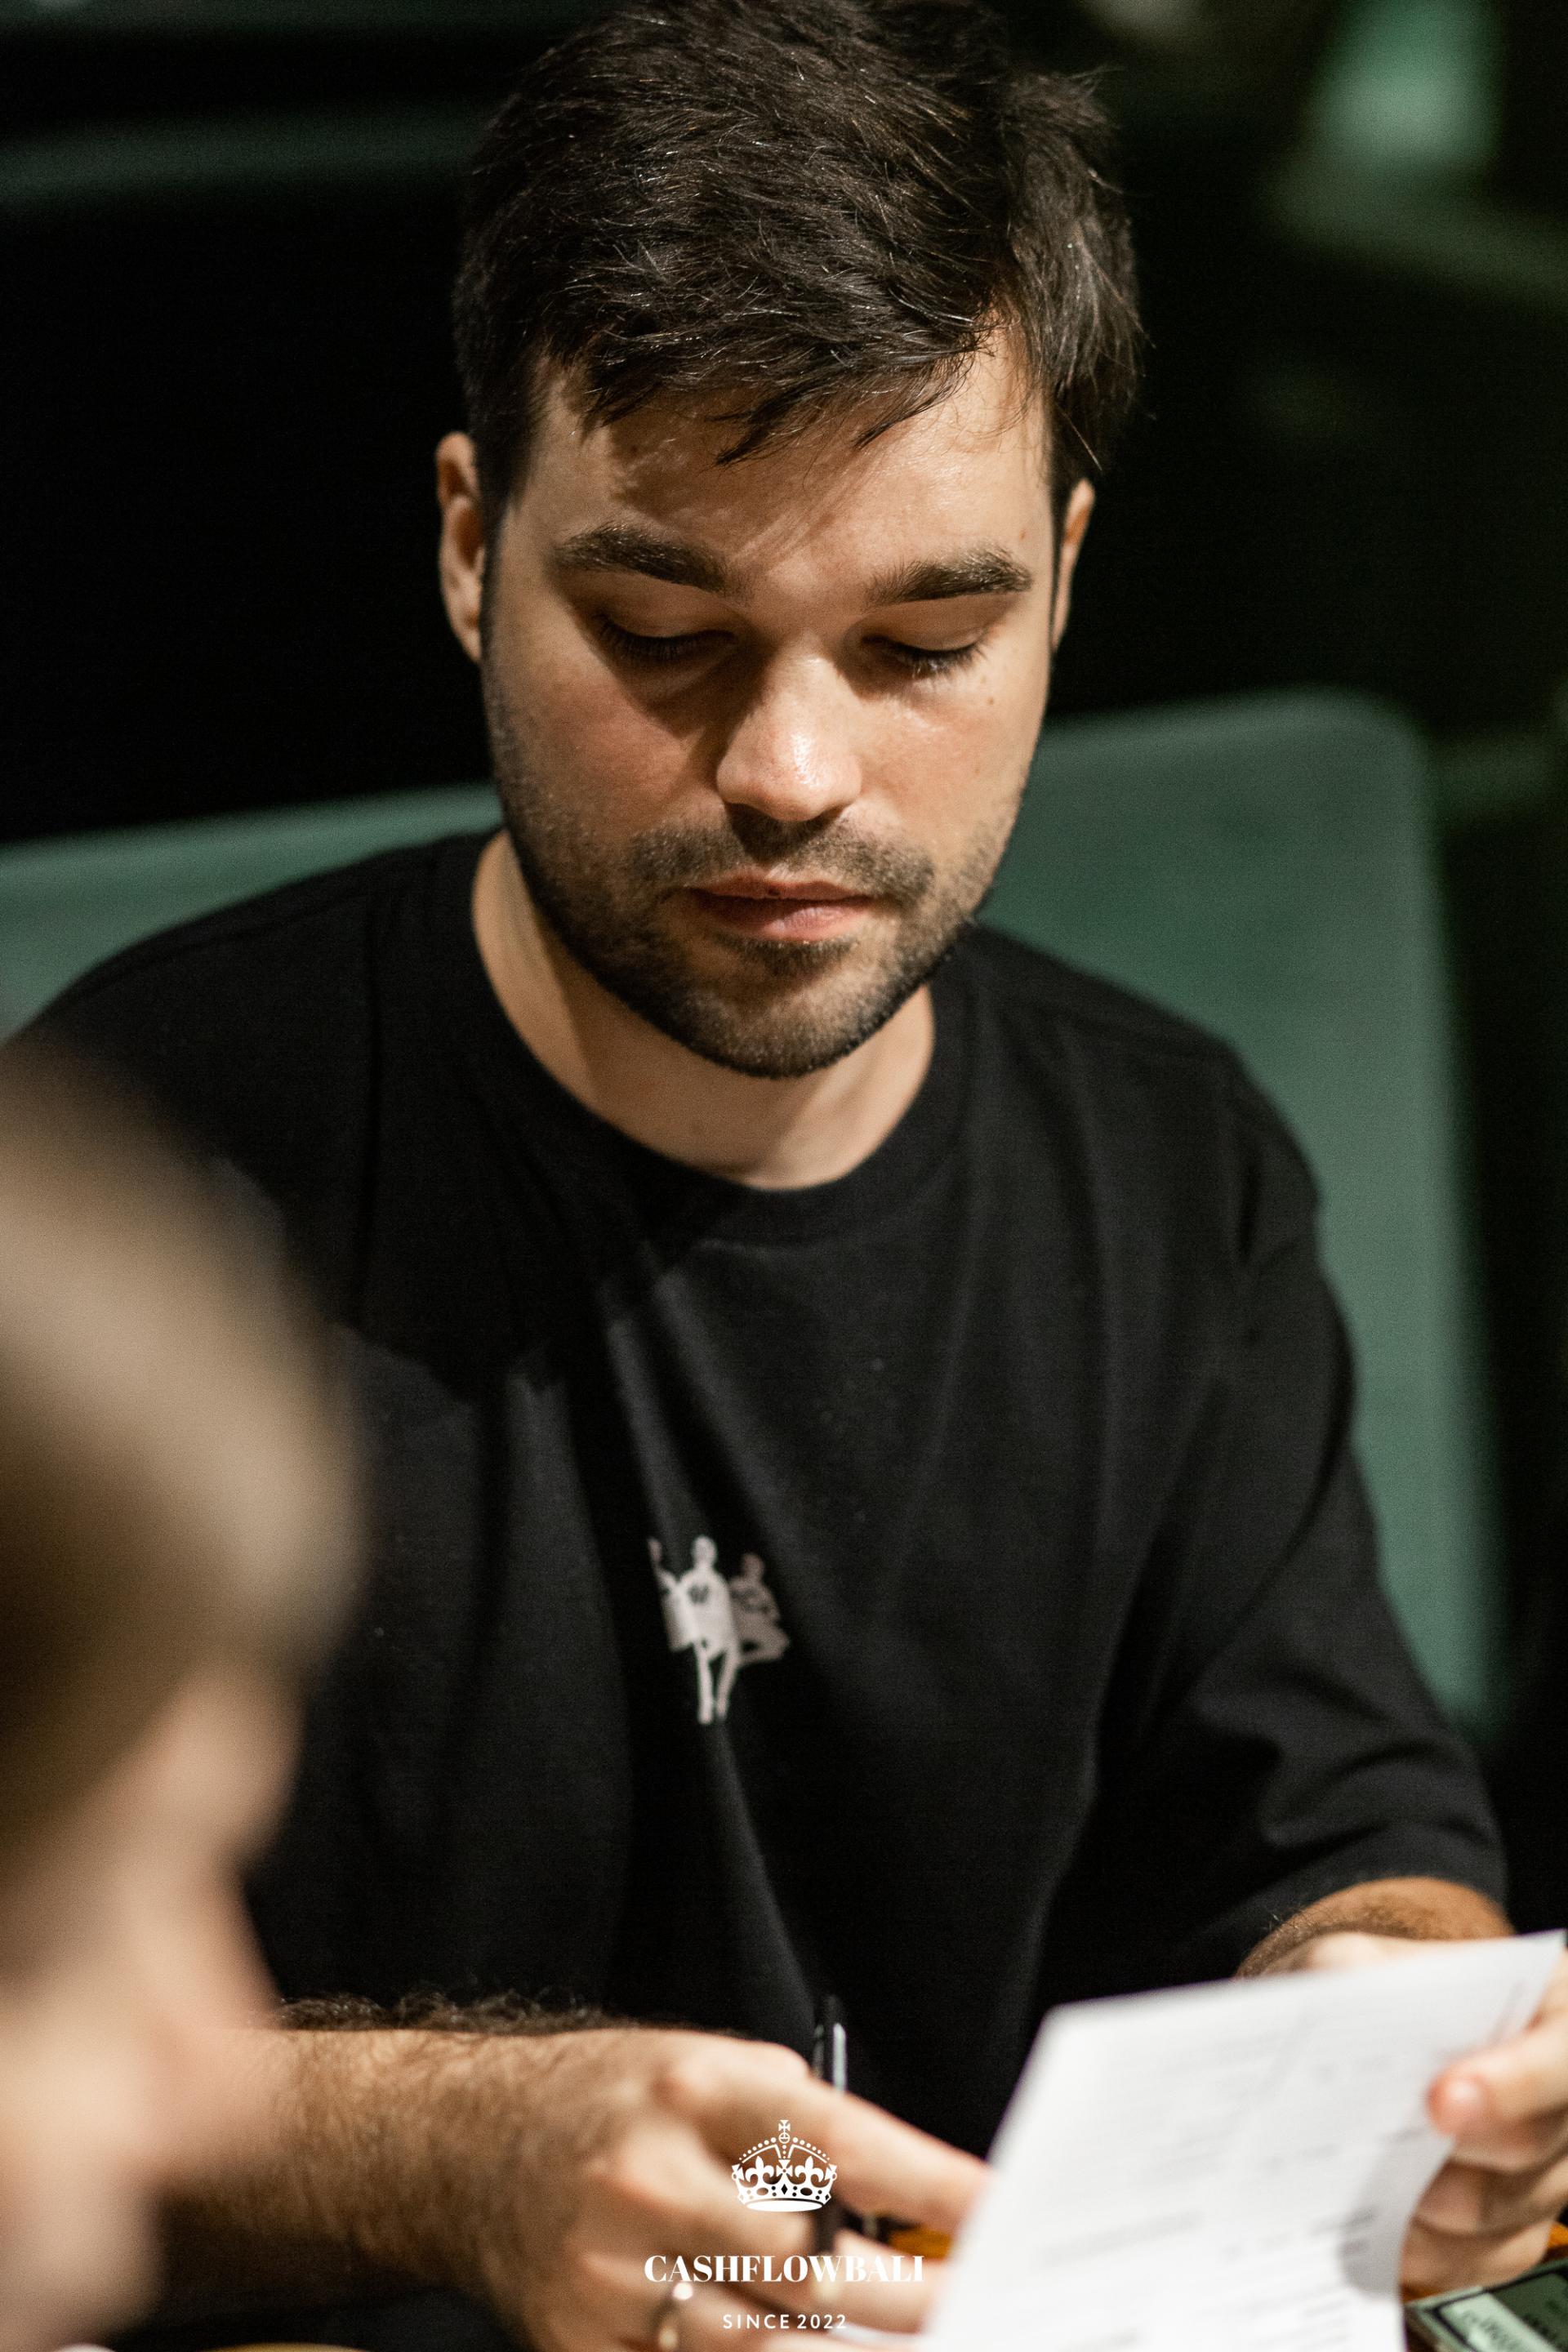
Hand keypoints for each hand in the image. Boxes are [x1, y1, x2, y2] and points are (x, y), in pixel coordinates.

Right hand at [441, 2027, 985, 2351]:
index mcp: (693, 2092)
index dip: (932, 2183)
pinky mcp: (585, 2349)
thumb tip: (915, 2199)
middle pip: (814, 2265)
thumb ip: (802, 2127)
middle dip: (913, 2297)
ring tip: (924, 2341)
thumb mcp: (710, 2069)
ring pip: (766, 2346)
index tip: (999, 2211)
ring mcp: (614, 2278)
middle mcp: (652, 2182)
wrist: (469, 2147)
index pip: (840, 2141)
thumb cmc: (613, 2103)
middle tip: (983, 2304)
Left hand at [1269, 1935, 1567, 2295]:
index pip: (1557, 2059)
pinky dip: (1414, 2244)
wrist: (1372, 2038)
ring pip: (1496, 2212)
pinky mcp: (1508, 2234)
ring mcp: (1543, 2176)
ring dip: (1423, 2197)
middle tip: (1382, 2143)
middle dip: (1449, 2149)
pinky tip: (1368, 2219)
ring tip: (1360, 2173)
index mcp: (1549, 2014)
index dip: (1509, 2084)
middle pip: (1527, 2145)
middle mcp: (1561, 2103)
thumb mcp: (1366, 1958)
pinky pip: (1470, 2260)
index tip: (1441, 2101)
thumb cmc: (1383, 1994)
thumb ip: (1361, 1973)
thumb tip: (1347, 2004)